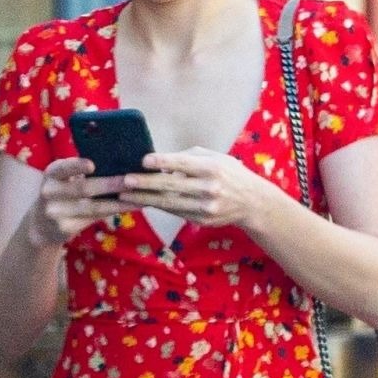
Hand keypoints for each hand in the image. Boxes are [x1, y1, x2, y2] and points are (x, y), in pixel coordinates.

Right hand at [28, 157, 126, 246]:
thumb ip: (79, 172)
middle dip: (110, 184)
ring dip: (118, 202)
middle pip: (83, 188)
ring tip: (138, 198)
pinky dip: (113, 212)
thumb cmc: (60, 195)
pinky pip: (94, 219)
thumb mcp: (61, 180)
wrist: (40, 226)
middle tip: (131, 180)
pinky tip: (129, 208)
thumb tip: (117, 162)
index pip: (62, 168)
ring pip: (93, 207)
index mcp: (51, 174)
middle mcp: (50, 192)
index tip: (92, 165)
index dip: (76, 166)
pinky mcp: (65, 228)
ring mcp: (56, 212)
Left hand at [119, 149, 269, 230]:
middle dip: (146, 183)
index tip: (143, 160)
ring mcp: (206, 207)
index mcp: (213, 168)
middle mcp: (210, 188)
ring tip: (125, 194)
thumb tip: (162, 161)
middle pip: (172, 185)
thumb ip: (190, 157)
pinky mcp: (202, 220)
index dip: (163, 161)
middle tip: (126, 180)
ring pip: (170, 202)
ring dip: (145, 198)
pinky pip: (175, 212)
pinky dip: (158, 206)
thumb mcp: (216, 158)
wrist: (252, 203)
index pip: (184, 163)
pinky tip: (142, 201)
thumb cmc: (230, 173)